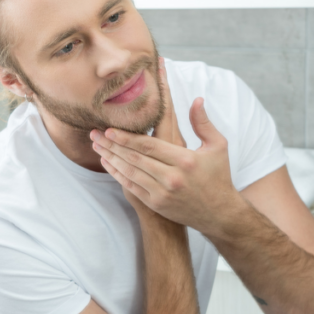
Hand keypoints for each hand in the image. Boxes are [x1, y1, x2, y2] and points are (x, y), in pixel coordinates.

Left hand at [91, 89, 242, 237]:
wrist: (218, 214)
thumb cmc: (218, 177)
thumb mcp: (218, 147)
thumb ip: (203, 123)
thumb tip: (196, 99)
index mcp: (185, 160)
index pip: (149, 146)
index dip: (127, 137)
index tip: (110, 129)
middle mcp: (172, 178)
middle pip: (135, 158)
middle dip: (112, 145)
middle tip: (95, 134)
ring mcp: (162, 193)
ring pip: (130, 172)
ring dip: (111, 158)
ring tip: (97, 146)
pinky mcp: (157, 204)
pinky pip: (131, 187)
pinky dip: (117, 174)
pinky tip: (108, 163)